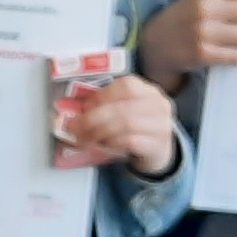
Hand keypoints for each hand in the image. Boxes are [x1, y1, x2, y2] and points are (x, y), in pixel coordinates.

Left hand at [53, 72, 181, 175]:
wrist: (159, 151)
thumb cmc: (137, 128)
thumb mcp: (125, 112)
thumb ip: (106, 107)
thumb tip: (74, 113)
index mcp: (148, 90)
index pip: (126, 85)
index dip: (102, 95)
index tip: (85, 107)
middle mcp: (159, 104)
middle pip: (123, 107)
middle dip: (94, 118)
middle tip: (77, 128)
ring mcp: (162, 125)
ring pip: (127, 124)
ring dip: (100, 132)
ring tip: (87, 139)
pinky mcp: (158, 145)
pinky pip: (131, 141)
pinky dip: (112, 143)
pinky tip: (104, 146)